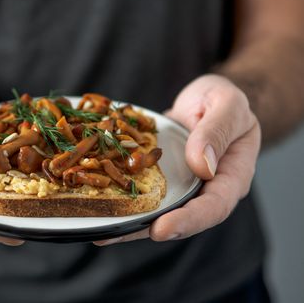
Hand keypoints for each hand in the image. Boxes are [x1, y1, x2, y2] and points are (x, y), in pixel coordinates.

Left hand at [95, 74, 260, 244]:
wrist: (206, 98)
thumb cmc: (223, 100)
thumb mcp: (227, 105)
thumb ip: (217, 132)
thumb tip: (202, 165)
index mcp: (231, 177)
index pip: (213, 207)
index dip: (187, 220)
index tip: (161, 229)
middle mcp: (204, 188)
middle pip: (179, 217)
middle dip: (146, 228)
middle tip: (115, 233)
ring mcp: (180, 184)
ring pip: (157, 208)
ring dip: (129, 220)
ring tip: (101, 229)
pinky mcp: (161, 176)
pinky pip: (143, 188)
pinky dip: (123, 195)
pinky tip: (99, 199)